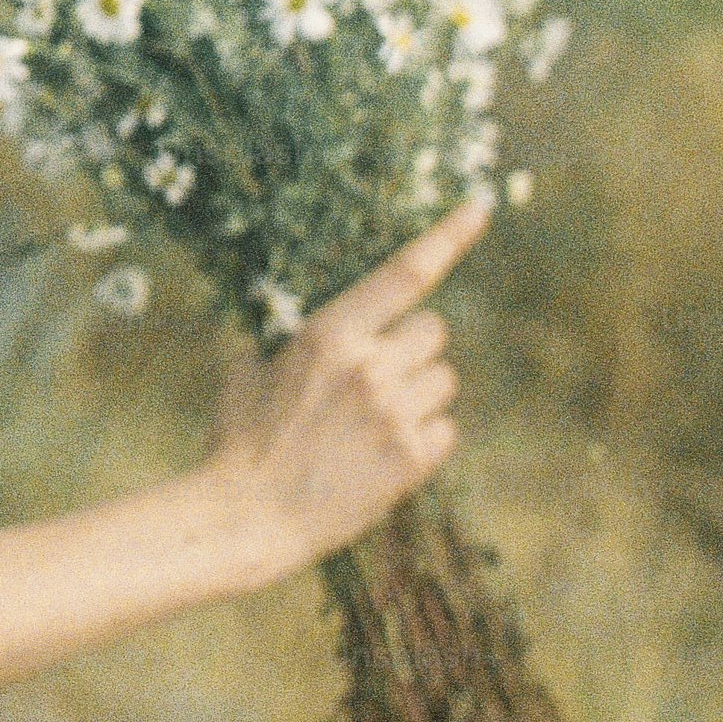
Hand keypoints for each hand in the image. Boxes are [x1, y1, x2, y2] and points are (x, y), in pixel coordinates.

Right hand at [204, 196, 486, 576]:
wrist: (248, 516)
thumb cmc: (240, 438)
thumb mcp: (248, 369)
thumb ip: (289, 339)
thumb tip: (303, 319)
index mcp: (330, 334)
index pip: (404, 273)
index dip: (449, 236)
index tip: (483, 205)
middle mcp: (370, 366)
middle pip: (434, 331)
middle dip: (410, 349)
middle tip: (374, 380)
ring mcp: (397, 413)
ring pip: (445, 380)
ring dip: (420, 395)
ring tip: (374, 423)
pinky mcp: (414, 458)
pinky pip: (447, 428)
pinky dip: (423, 438)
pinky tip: (382, 455)